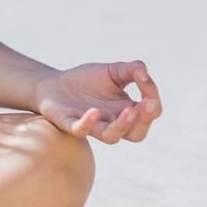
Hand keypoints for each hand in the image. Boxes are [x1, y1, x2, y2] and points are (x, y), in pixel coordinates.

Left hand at [32, 60, 160, 143]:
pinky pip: (81, 130)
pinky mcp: (71, 124)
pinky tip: (94, 111)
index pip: (149, 112)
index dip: (152, 98)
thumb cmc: (87, 81)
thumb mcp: (113, 71)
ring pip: (111, 136)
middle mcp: (113, 122)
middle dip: (144, 120)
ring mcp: (92, 126)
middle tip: (147, 104)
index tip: (144, 78)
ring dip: (122, 125)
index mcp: (127, 111)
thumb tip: (144, 72)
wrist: (54, 84)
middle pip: (137, 134)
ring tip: (129, 110)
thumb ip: (131, 70)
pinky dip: (88, 123)